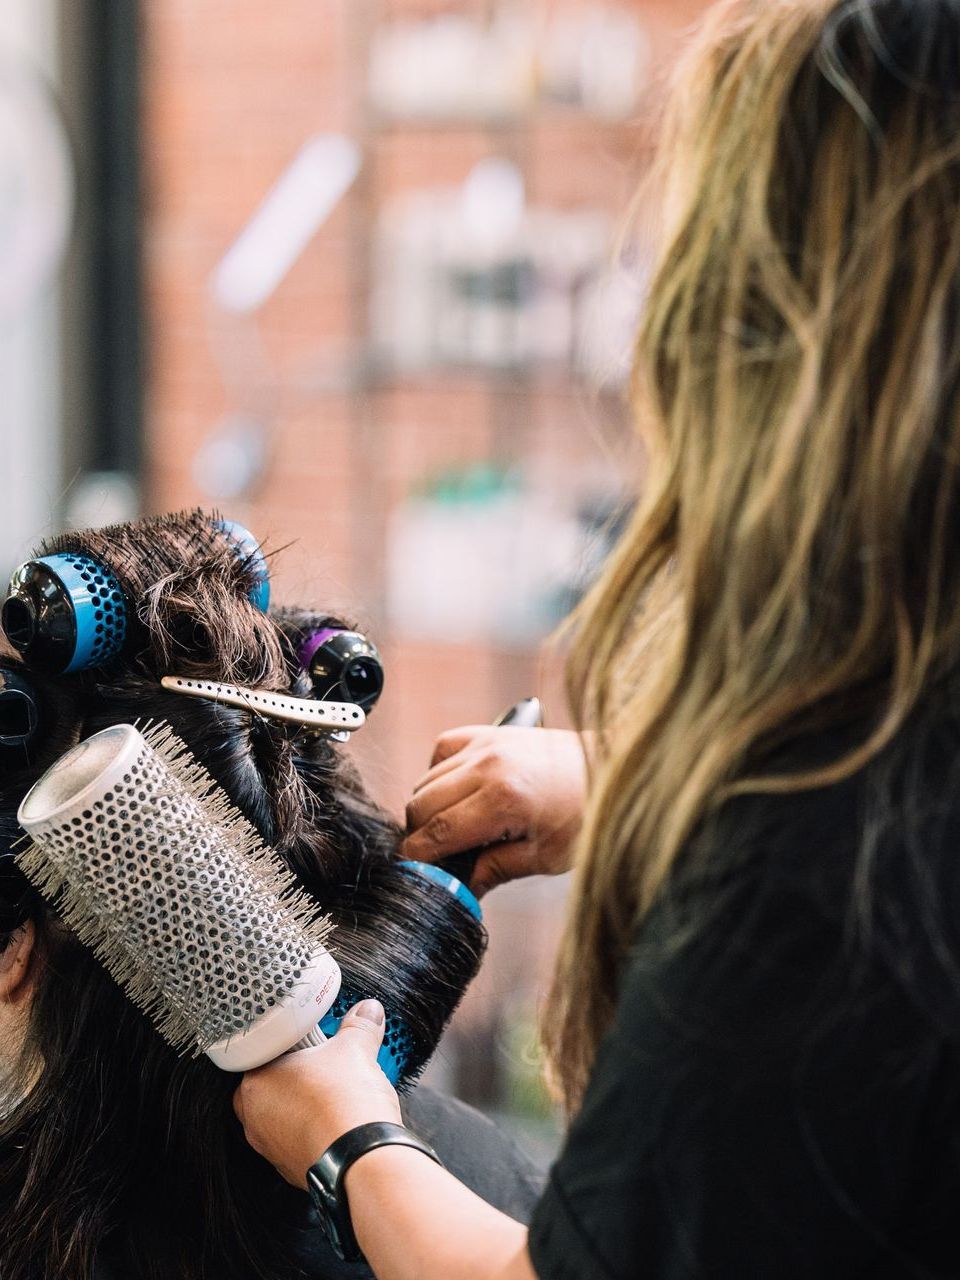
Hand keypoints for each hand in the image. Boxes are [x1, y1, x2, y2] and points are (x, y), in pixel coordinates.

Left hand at [233, 1000, 401, 1188]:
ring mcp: (271, 1149)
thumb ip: (359, 1026)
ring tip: (335, 1099)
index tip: (309, 1048)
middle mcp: (254, 1119)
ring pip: (284, 1119)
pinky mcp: (290, 1171)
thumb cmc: (344, 1104)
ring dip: (305, 1109)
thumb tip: (368, 1010)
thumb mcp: (355, 1049)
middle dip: (296, 1081)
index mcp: (256, 1082)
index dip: (288, 1050)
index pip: (263, 1056)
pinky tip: (338, 1127)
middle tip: (324, 1071)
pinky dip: (315, 1134)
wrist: (361, 1160)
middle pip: (272, 1089)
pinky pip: (299, 1144)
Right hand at [402, 727, 587, 894]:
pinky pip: (442, 750)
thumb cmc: (586, 814)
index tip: (417, 873)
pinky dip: (439, 773)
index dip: (418, 857)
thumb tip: (457, 892)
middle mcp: (488, 765)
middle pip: (421, 804)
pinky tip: (458, 791)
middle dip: (421, 835)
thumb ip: (493, 871)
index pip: (437, 832)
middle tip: (439, 856)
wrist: (612, 769)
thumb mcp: (544, 856)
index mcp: (503, 799)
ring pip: (427, 779)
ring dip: (429, 807)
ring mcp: (486, 744)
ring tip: (455, 827)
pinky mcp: (489, 732)